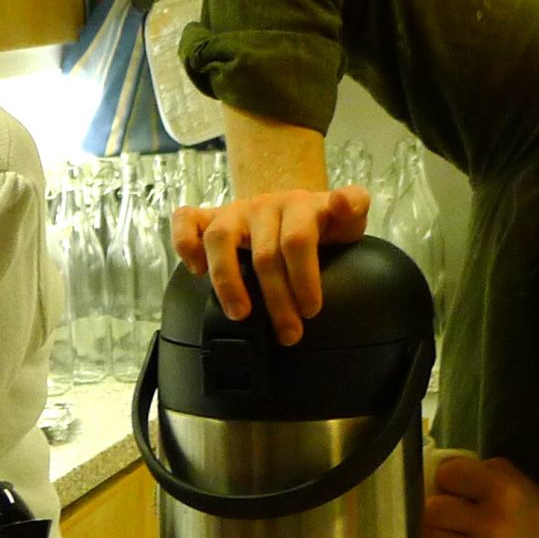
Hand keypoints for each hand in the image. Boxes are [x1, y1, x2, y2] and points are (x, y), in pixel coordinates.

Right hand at [172, 186, 372, 345]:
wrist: (291, 207)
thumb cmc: (321, 223)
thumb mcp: (347, 216)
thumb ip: (354, 206)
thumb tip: (344, 203)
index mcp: (299, 205)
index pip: (297, 240)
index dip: (303, 278)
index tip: (311, 311)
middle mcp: (264, 205)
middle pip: (263, 253)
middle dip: (276, 299)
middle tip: (288, 333)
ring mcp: (234, 211)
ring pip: (220, 239)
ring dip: (228, 280)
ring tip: (240, 314)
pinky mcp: (209, 217)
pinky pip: (186, 220)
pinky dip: (185, 243)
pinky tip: (195, 271)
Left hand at [423, 452, 538, 537]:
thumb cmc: (533, 515)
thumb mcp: (516, 480)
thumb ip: (476, 469)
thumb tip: (433, 474)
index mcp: (503, 489)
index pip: (447, 475)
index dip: (447, 479)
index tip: (455, 486)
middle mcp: (492, 521)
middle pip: (431, 509)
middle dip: (436, 507)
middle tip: (449, 512)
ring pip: (428, 536)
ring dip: (434, 531)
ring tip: (450, 531)